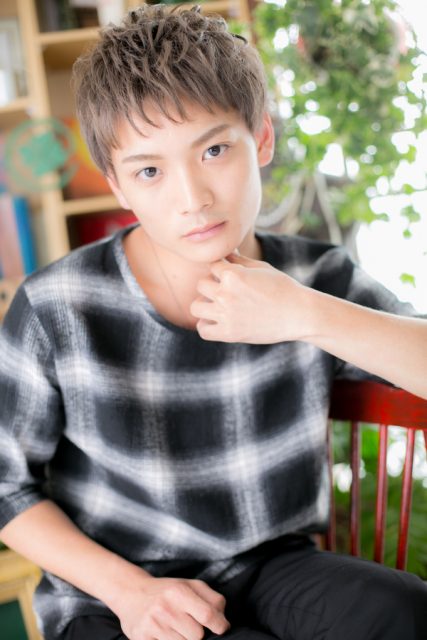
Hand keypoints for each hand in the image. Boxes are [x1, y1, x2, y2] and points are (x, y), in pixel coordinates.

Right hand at [114, 575, 229, 639]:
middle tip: (187, 624)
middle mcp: (166, 608)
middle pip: (197, 636)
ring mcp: (153, 625)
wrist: (131, 593)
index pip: (209, 615)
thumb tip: (224, 622)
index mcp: (179, 591)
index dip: (219, 625)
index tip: (220, 628)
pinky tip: (164, 635)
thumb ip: (212, 599)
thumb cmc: (167, 591)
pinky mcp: (142, 639)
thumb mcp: (190, 585)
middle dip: (197, 633)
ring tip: (175, 629)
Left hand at [191, 253, 309, 343]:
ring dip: (205, 304)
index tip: (231, 276)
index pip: (212, 266)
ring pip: (196, 306)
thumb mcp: (261, 268)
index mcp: (233, 275)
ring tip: (218, 306)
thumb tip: (223, 253)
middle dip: (212, 285)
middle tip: (226, 291)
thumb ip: (238, 260)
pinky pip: (203, 330)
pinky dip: (206, 325)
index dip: (220, 270)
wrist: (299, 314)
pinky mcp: (229, 334)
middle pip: (201, 284)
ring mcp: (226, 315)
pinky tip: (218, 321)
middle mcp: (226, 294)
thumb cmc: (282, 288)